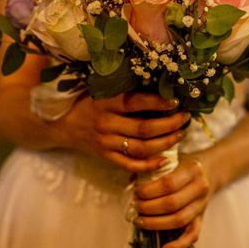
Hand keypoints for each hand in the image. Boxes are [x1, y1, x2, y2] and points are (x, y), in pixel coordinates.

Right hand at [63, 92, 190, 173]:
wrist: (64, 126)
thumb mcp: (101, 90)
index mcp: (105, 102)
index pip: (135, 102)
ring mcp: (105, 143)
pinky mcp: (106, 157)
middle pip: (143, 129)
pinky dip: (150, 165)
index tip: (175, 100)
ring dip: (165, 143)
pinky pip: (131, 165)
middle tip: (184, 118)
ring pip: (141, 148)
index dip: (157, 102)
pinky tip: (165, 159)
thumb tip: (158, 83)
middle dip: (169, 124)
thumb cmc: (88, 102)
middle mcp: (105, 123)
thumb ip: (124, 90)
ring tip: (179, 135)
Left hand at [133, 156, 211, 247]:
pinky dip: (179, 245)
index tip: (136, 192)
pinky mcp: (202, 219)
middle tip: (136, 206)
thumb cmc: (181, 165)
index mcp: (193, 169)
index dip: (149, 191)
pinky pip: (192, 235)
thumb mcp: (171, 160)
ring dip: (156, 223)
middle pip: (172, 203)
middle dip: (149, 207)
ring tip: (140, 220)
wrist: (208, 171)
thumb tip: (132, 183)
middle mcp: (201, 187)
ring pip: (179, 220)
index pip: (168, 183)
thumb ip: (152, 168)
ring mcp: (202, 205)